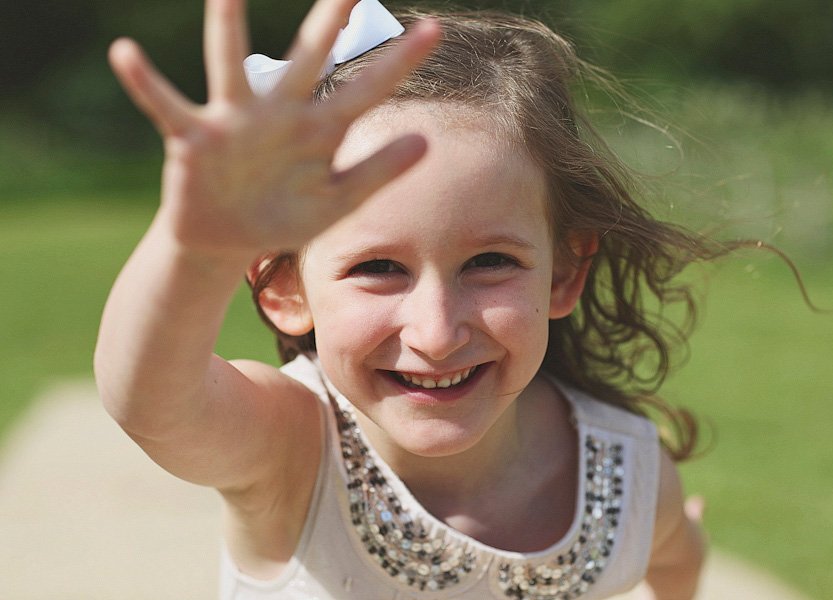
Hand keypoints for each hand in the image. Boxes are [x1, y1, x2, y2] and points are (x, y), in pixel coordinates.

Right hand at [109, 0, 439, 260]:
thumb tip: (425, 141)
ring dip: (227, 29)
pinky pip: (167, 106)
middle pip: (306, 60)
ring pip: (231, 67)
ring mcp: (234, 123)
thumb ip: (377, 172)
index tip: (434, 28)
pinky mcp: (193, 140)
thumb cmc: (284, 215)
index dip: (398, 62)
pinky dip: (145, 83)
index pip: (365, 90)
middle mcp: (279, 114)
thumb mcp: (337, 201)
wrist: (229, 243)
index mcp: (318, 130)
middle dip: (328, 23)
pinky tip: (126, 53)